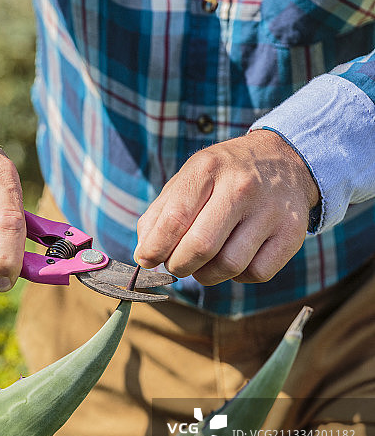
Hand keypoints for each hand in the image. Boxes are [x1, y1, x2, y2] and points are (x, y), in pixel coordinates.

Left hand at [134, 130, 319, 284]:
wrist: (286, 159)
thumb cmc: (226, 175)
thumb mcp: (190, 177)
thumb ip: (161, 213)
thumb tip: (144, 254)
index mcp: (209, 168)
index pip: (174, 219)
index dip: (154, 248)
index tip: (147, 259)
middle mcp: (242, 187)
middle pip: (200, 247)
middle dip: (179, 265)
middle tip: (176, 265)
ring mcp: (271, 211)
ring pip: (229, 265)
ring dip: (207, 275)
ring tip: (203, 264)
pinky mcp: (292, 233)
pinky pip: (257, 273)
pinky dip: (239, 276)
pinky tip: (234, 258)